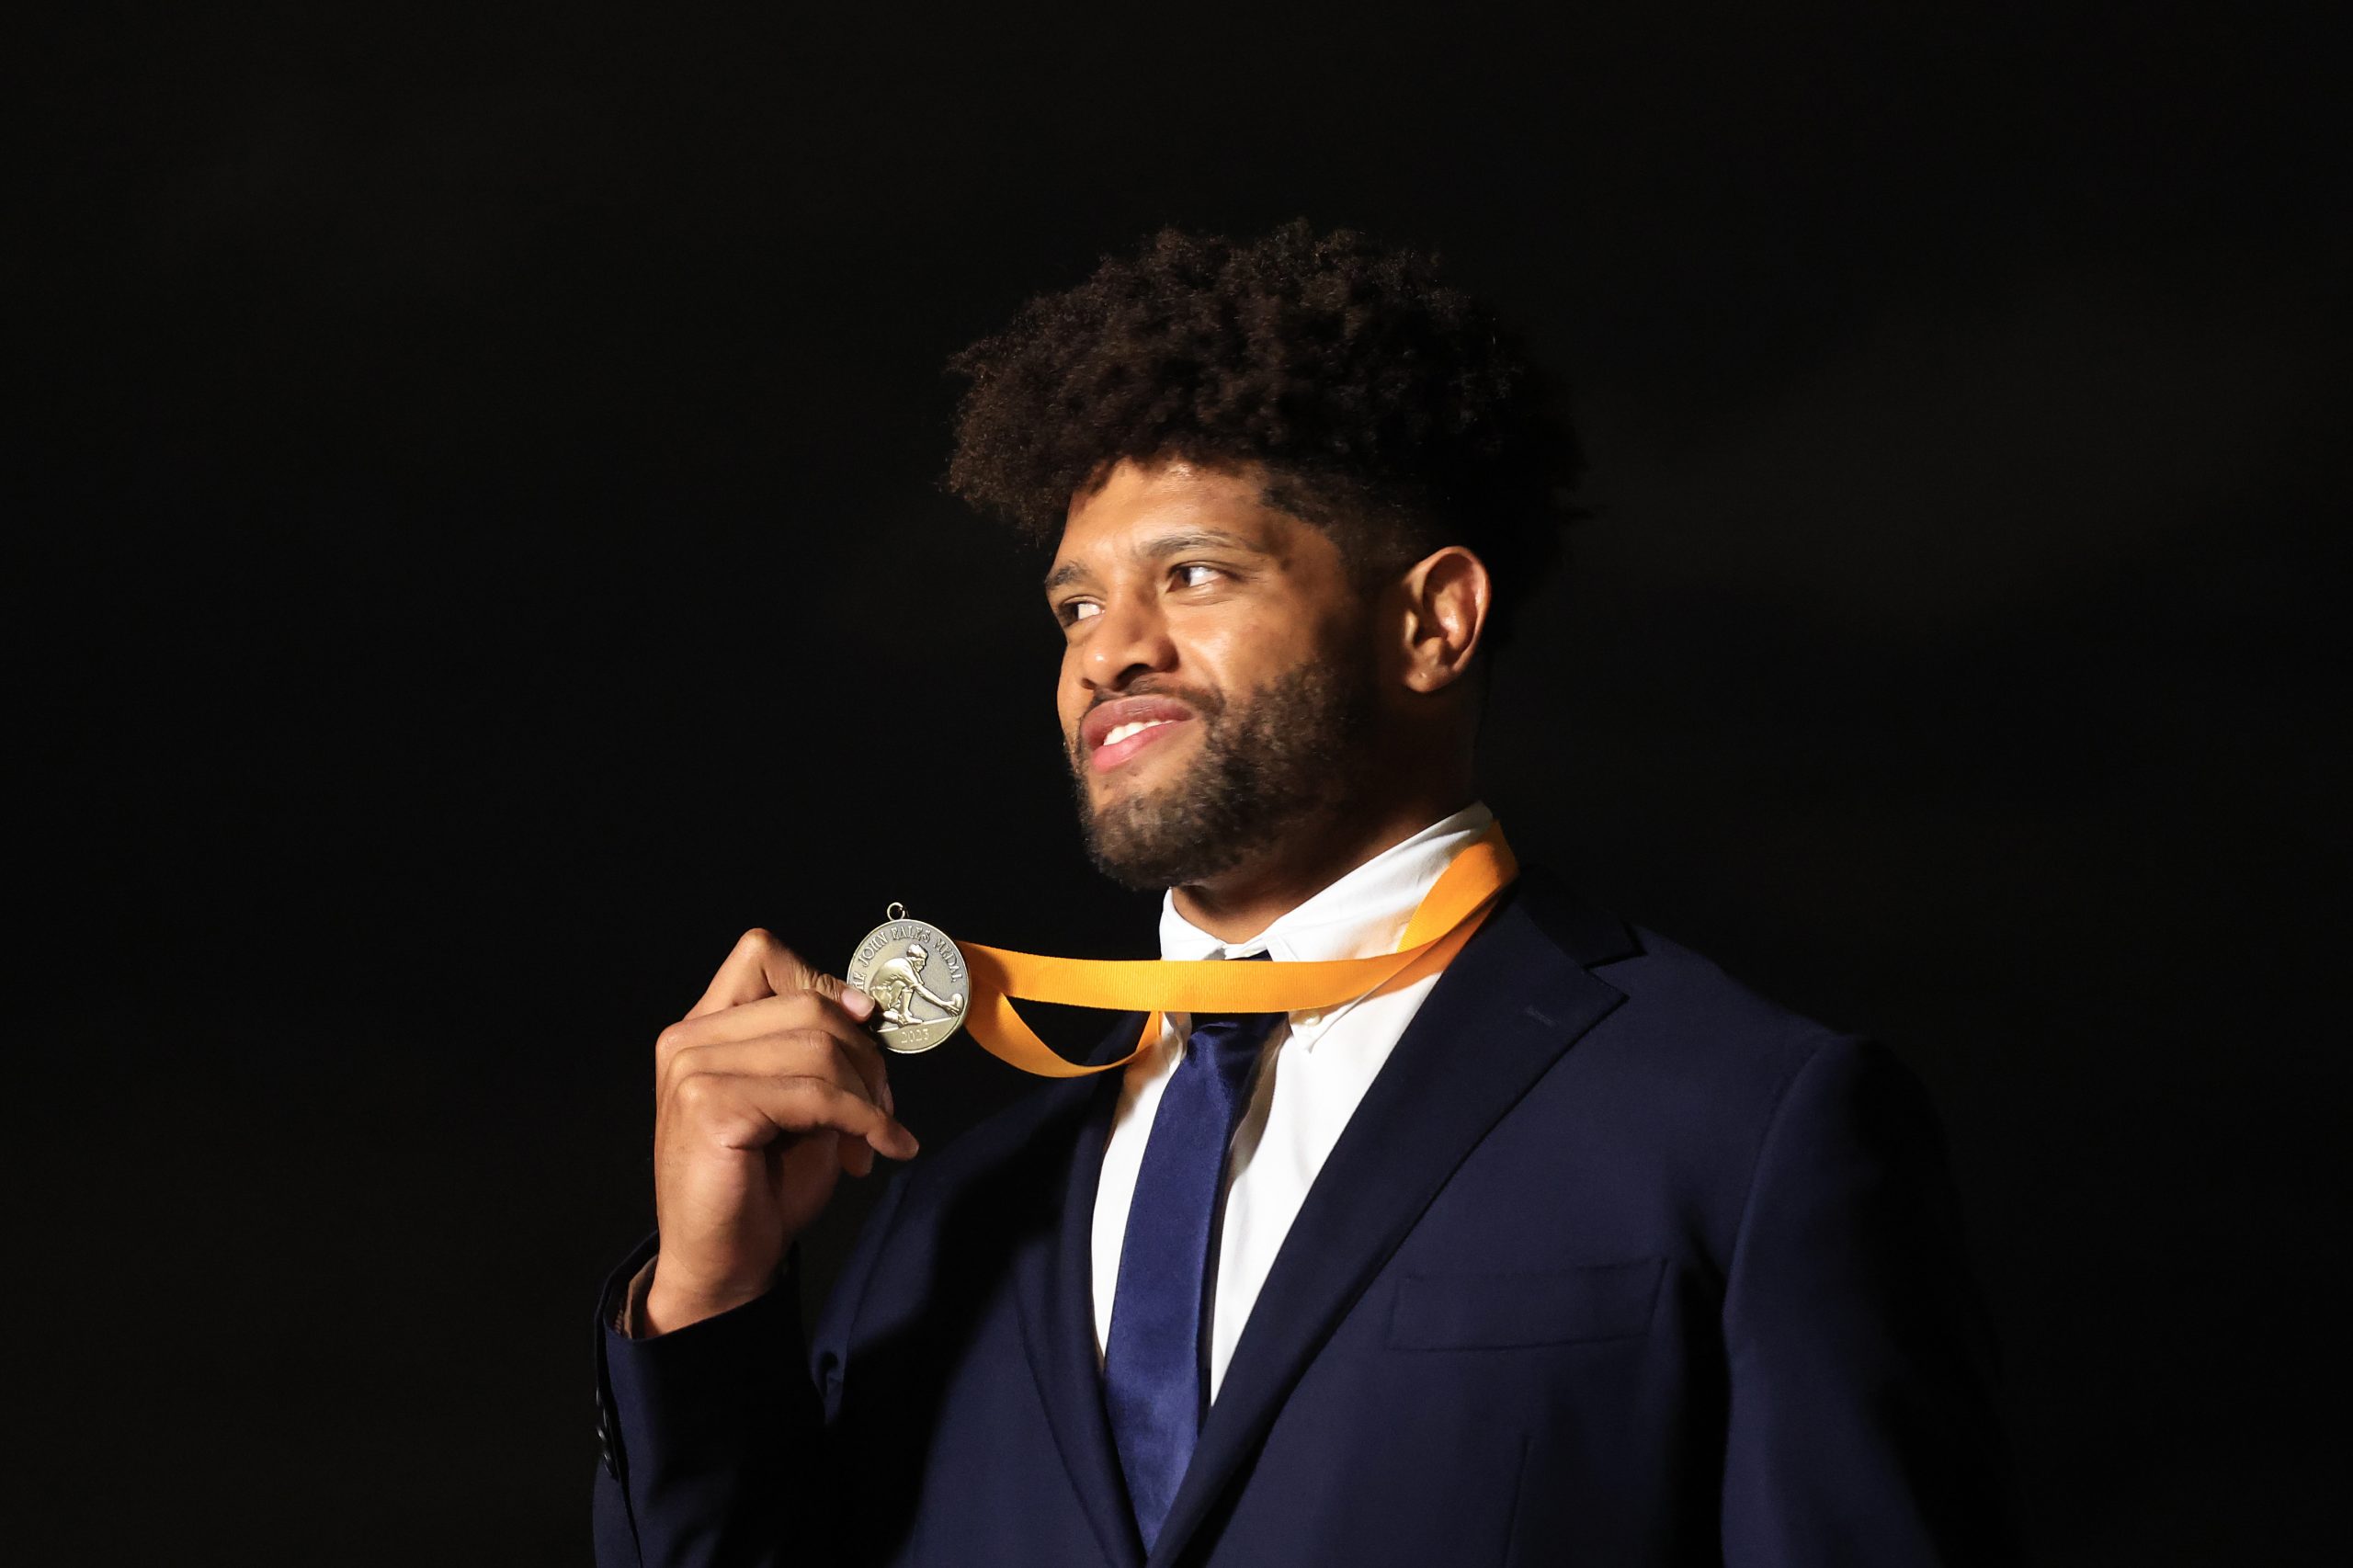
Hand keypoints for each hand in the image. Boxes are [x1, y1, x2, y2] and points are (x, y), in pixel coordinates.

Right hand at [643, 928, 919, 1333]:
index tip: (866, 1023)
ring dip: (869, 1095)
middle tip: (884, 1109)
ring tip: (876, 1137)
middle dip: (867, 1057)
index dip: (824, 982)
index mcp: (703, 1029)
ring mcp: (693, 1070)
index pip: (762, 955)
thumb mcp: (800, 1102)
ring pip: (820, 1046)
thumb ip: (819, 1050)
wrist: (724, 1265)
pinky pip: (818, 1094)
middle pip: (809, 1005)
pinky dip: (866, 1121)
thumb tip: (866, 1008)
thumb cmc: (761, 1187)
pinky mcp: (712, 1106)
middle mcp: (688, 1040)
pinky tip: (883, 1148)